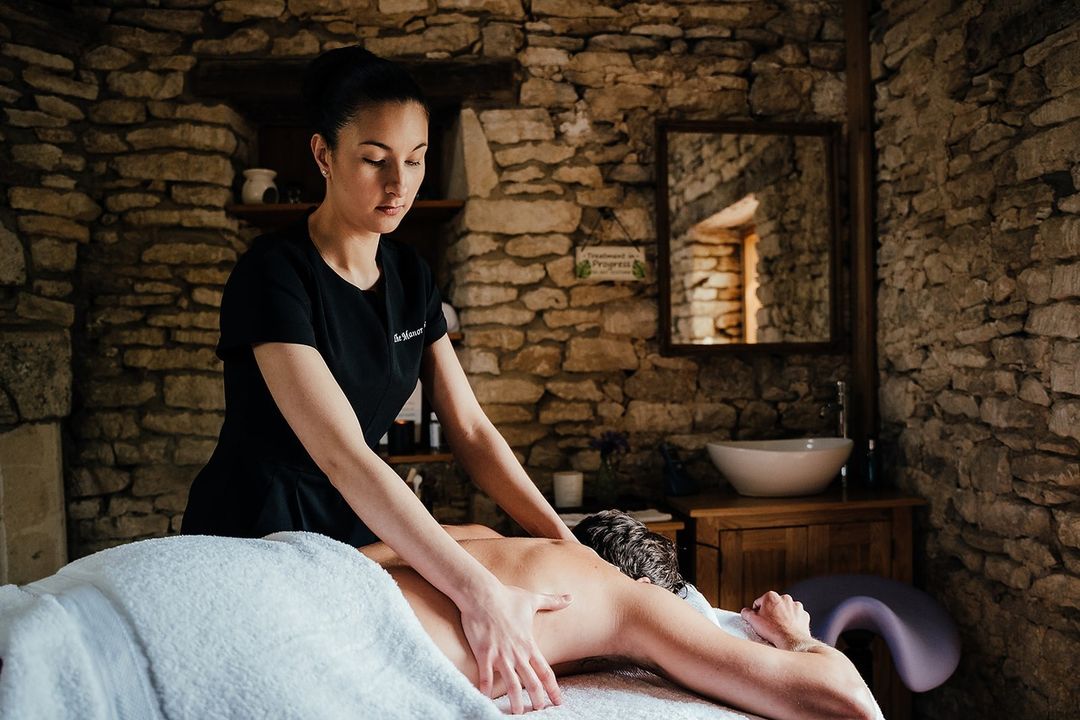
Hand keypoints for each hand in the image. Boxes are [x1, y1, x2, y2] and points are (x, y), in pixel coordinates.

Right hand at [458, 582, 571, 713]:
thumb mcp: (532, 599)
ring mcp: (500, 654)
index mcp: (529, 644)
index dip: (553, 688)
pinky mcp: (483, 652)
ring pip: (511, 684)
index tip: (559, 702)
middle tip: (540, 711)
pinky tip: (485, 699)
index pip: (545, 671)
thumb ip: (552, 601)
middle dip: (537, 699)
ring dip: (515, 701)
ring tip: (517, 713)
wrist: (482, 593)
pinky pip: (485, 676)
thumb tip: (570, 597)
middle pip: (531, 682)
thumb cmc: (506, 596)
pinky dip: (485, 689)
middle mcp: (517, 652)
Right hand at [740, 590, 812, 651]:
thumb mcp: (753, 621)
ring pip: (786, 610)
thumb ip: (746, 613)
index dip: (757, 612)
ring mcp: (796, 606)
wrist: (791, 641)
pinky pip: (796, 616)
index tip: (759, 620)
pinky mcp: (804, 614)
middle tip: (769, 624)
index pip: (759, 602)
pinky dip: (793, 621)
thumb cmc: (773, 631)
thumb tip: (745, 611)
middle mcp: (785, 598)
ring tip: (779, 627)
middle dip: (771, 613)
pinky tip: (789, 629)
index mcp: (771, 596)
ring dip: (782, 616)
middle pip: (773, 605)